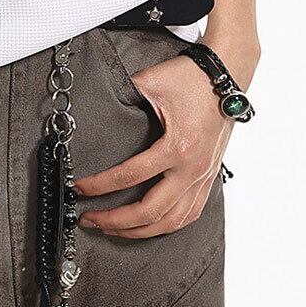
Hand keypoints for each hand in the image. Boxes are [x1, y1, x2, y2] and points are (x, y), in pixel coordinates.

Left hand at [72, 37, 257, 237]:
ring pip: (172, 221)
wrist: (225, 75)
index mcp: (177, 147)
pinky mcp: (209, 177)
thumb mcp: (150, 83)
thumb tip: (95, 108)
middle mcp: (192, 168)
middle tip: (90, 218)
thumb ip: (122, 97)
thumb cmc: (190, 78)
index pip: (130, 176)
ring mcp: (204, 176)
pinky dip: (166, 225)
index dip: (100, 186)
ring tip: (114, 229)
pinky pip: (190, 214)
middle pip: (151, 211)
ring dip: (140, 231)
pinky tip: (149, 226)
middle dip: (116, 221)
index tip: (80, 189)